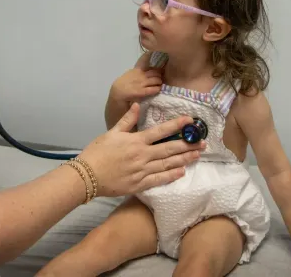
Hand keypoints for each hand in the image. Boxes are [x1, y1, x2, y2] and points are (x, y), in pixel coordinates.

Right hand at [80, 102, 204, 196]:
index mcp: (136, 141)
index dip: (176, 125)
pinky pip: (159, 179)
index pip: (160, 131)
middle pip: (169, 149)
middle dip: (187, 145)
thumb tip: (138, 105)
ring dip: (184, 159)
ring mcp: (142, 171)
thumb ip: (127, 120)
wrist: (87, 176)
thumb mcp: (111, 132)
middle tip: (202, 142)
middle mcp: (142, 155)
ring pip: (167, 164)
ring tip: (197, 155)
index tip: (190, 120)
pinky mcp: (140, 184)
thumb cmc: (97, 152)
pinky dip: (171, 176)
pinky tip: (181, 172)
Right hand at [110, 51, 161, 102]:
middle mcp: (140, 75)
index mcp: (136, 70)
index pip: (144, 59)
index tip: (155, 53)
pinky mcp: (141, 92)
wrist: (116, 94)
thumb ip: (137, 73)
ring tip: (160, 84)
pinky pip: (153, 89)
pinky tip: (158, 89)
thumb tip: (145, 71)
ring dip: (159, 82)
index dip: (151, 55)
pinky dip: (157, 89)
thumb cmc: (121, 86)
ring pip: (156, 80)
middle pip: (155, 71)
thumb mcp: (129, 75)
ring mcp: (141, 83)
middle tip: (161, 77)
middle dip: (159, 74)